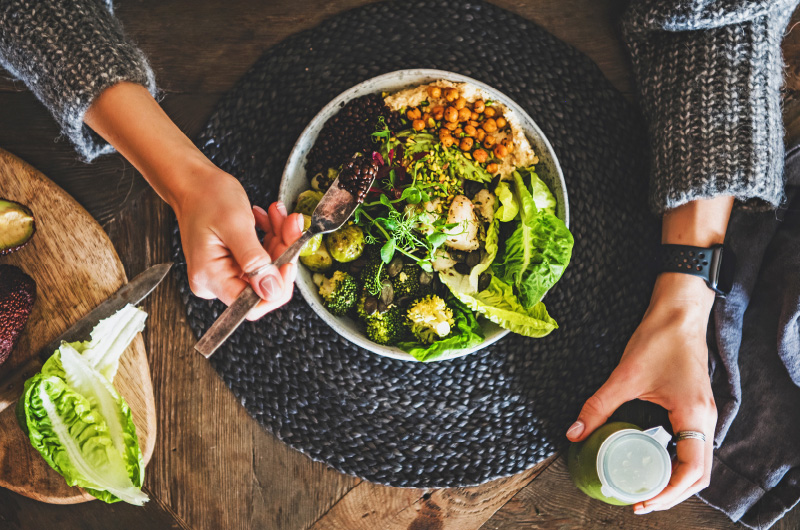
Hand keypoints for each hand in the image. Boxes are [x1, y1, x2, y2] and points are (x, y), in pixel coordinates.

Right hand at [173, 163, 303, 319]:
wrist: (194, 181)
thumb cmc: (206, 196)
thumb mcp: (235, 225)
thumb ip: (254, 261)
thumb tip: (271, 291)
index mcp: (210, 277)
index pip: (250, 305)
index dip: (276, 287)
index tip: (290, 261)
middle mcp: (216, 281)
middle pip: (264, 284)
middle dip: (282, 253)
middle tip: (290, 224)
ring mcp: (226, 272)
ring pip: (268, 269)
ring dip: (279, 240)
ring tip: (278, 214)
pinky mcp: (234, 263)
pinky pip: (263, 258)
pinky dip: (271, 237)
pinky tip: (269, 218)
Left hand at [566, 273, 717, 512]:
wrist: (679, 311)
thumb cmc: (659, 338)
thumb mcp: (624, 375)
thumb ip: (598, 406)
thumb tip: (574, 432)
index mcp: (694, 416)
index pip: (691, 472)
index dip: (668, 493)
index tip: (642, 501)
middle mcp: (706, 420)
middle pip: (699, 476)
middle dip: (672, 494)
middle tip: (641, 502)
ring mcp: (704, 414)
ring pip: (698, 462)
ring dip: (675, 480)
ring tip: (645, 487)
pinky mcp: (696, 408)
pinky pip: (693, 445)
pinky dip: (676, 461)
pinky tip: (652, 460)